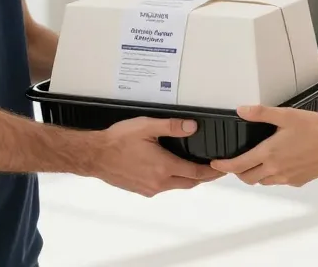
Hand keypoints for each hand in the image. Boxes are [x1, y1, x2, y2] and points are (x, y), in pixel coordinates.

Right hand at [91, 117, 222, 196]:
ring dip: (187, 178)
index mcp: (164, 167)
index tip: (222, 168)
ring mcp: (150, 189)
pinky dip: (172, 180)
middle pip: (190, 182)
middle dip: (204, 177)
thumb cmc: (118, 140)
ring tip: (194, 167)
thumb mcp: (146, 126)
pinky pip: (163, 187)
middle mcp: (159, 182)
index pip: (196, 173)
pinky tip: (170, 170)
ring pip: (176, 185)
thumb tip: (193, 127)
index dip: (212, 171)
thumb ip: (171, 126)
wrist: (95, 156)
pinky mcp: (141, 190)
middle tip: (214, 169)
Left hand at [209, 105, 317, 186]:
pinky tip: (279, 162)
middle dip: (238, 171)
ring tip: (256, 160)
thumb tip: (240, 110)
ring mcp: (287, 178)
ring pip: (263, 181)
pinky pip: (278, 181)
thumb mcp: (287, 115)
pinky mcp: (298, 181)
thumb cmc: (315, 128)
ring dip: (255, 174)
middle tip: (235, 160)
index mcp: (269, 153)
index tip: (215, 163)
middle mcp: (275, 169)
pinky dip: (272, 175)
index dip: (223, 165)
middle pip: (247, 177)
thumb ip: (262, 113)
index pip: (238, 165)